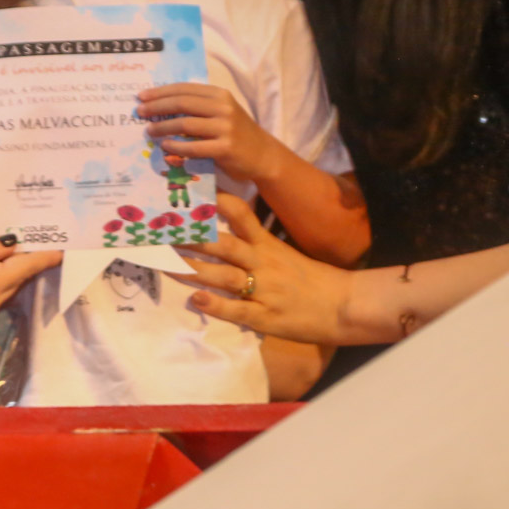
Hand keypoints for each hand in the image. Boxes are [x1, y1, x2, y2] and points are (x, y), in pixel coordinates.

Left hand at [139, 83, 284, 183]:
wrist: (263, 154)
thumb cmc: (236, 132)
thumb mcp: (221, 112)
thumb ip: (199, 106)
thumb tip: (162, 104)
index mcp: (220, 95)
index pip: (185, 89)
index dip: (161, 92)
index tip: (142, 96)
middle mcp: (223, 107)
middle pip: (182, 103)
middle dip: (157, 106)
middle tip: (140, 111)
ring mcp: (225, 128)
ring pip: (185, 124)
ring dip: (163, 127)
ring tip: (149, 130)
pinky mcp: (225, 148)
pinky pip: (193, 147)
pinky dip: (176, 146)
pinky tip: (165, 146)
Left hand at [178, 193, 356, 345]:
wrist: (344, 305)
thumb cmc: (311, 279)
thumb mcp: (284, 253)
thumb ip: (257, 241)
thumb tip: (227, 227)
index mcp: (268, 245)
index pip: (242, 216)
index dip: (218, 203)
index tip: (192, 192)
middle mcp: (263, 263)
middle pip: (224, 245)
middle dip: (192, 237)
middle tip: (163, 230)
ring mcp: (264, 290)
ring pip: (224, 276)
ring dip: (193, 270)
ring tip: (165, 264)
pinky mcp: (266, 317)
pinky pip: (237, 310)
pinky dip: (216, 305)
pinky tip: (196, 300)